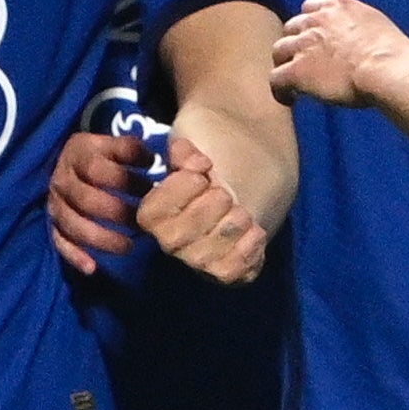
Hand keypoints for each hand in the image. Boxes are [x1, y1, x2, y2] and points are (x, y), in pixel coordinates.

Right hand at [50, 126, 150, 274]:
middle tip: (143, 220)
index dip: (123, 178)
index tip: (150, 185)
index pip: (96, 169)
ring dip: (101, 238)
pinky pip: (60, 242)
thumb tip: (152, 159)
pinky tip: (92, 268)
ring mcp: (56, 203)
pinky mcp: (53, 223)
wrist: (70, 161)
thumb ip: (130, 148)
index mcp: (77, 155)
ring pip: (73, 225)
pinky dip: (75, 256)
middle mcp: (62, 179)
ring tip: (129, 246)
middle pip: (86, 200)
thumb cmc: (102, 155)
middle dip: (117, 212)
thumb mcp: (112, 143)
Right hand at [135, 127, 266, 284]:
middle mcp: (170, 241)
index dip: (180, 187)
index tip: (204, 168)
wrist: (254, 167)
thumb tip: (186, 155)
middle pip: (180, 235)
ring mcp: (198, 259)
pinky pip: (233, 271)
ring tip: (242, 210)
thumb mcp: (195, 138)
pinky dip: (249, 249)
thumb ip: (184, 147)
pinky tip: (255, 230)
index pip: (153, 212)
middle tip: (226, 192)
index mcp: (154, 210)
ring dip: (232, 225)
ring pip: (209, 255)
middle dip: (210, 206)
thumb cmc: (216, 154)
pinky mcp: (227, 271)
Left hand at [271, 0, 408, 108]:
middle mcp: (315, 22)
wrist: (384, 66)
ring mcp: (303, 45)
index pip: (310, 7)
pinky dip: (280, 90)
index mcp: (336, 7)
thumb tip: (362, 42)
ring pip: (279, 51)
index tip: (316, 37)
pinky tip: (290, 100)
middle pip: (291, 28)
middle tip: (304, 61)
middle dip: (296, 43)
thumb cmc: (391, 51)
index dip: (310, 24)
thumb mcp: (376, 25)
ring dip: (285, 64)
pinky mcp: (297, 70)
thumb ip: (360, 28)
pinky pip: (276, 79)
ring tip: (294, 82)